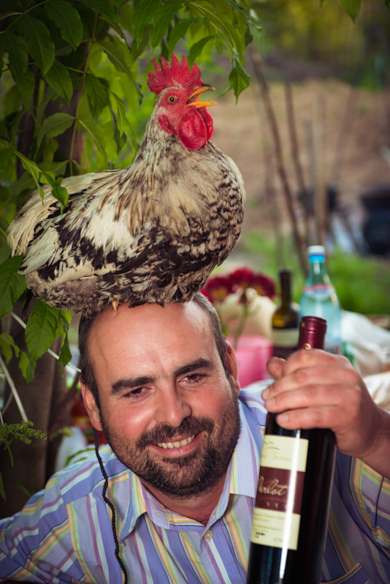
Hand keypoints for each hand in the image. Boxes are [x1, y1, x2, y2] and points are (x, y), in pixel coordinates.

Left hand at [263, 349, 389, 477]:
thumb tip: (272, 364)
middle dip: (279, 387)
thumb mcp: (321, 386)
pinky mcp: (348, 416)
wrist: (370, 432)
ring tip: (271, 408)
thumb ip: (297, 374)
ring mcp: (349, 395)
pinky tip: (284, 420)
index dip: (284, 368)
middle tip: (266, 398)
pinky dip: (296, 418)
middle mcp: (346, 375)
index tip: (272, 382)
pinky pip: (316, 415)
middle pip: (303, 376)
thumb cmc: (341, 407)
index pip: (305, 357)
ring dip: (284, 401)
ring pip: (308, 394)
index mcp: (338, 363)